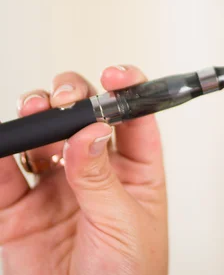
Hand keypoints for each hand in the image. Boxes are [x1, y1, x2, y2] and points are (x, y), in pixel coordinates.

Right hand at [0, 66, 167, 274]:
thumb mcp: (123, 223)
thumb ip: (101, 178)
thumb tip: (90, 131)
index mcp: (135, 173)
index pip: (133, 120)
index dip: (126, 90)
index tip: (115, 75)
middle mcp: (96, 174)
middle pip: (84, 119)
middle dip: (75, 98)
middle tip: (69, 99)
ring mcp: (56, 190)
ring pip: (43, 139)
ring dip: (38, 117)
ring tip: (37, 112)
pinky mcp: (19, 212)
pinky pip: (3, 176)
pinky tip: (4, 143)